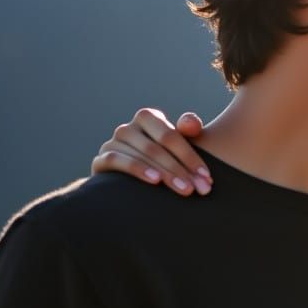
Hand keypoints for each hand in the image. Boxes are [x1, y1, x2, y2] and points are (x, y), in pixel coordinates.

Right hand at [91, 109, 211, 196]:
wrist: (128, 181)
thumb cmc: (162, 158)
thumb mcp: (178, 144)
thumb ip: (188, 130)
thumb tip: (192, 124)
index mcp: (148, 118)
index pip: (171, 135)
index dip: (191, 156)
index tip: (207, 176)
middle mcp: (127, 128)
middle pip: (158, 147)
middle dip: (182, 170)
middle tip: (200, 189)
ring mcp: (111, 143)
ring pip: (142, 154)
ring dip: (165, 173)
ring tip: (184, 189)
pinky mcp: (100, 161)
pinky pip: (116, 160)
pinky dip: (138, 169)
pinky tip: (155, 181)